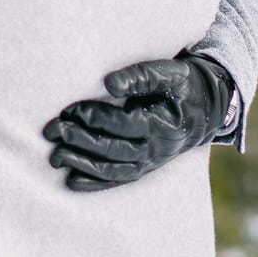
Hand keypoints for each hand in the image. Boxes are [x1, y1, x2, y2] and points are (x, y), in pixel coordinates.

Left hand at [42, 52, 234, 191]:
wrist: (205, 108)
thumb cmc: (182, 85)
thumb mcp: (170, 73)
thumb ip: (141, 76)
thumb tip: (109, 83)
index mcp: (164, 125)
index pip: (126, 124)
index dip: (98, 118)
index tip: (72, 110)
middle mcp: (156, 149)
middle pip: (114, 150)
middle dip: (80, 141)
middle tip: (52, 130)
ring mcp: (149, 162)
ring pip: (112, 170)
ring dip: (81, 164)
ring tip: (54, 155)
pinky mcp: (142, 168)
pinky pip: (116, 180)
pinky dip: (93, 183)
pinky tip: (70, 180)